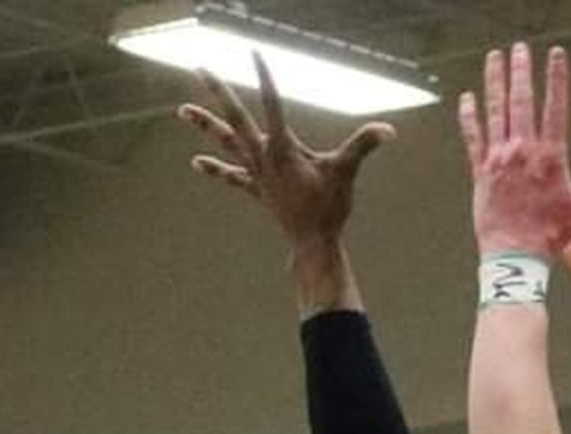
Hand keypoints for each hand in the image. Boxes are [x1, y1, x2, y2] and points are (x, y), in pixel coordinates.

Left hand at [180, 55, 394, 252]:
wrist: (312, 245)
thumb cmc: (328, 209)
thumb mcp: (345, 173)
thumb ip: (363, 147)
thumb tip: (388, 131)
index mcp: (282, 148)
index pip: (272, 104)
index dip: (265, 77)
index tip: (254, 52)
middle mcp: (263, 157)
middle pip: (236, 117)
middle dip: (219, 91)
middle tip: (201, 68)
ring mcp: (257, 174)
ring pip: (227, 142)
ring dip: (205, 124)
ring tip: (182, 109)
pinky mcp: (257, 190)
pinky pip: (232, 176)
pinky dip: (215, 168)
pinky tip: (197, 162)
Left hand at [459, 43, 570, 258]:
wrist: (516, 257)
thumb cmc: (551, 235)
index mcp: (550, 157)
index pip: (555, 106)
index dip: (556, 78)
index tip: (555, 55)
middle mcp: (523, 151)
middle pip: (521, 100)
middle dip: (521, 70)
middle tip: (520, 48)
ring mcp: (499, 159)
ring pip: (496, 111)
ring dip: (494, 81)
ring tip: (494, 58)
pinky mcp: (480, 171)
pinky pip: (473, 136)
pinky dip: (469, 115)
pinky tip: (467, 98)